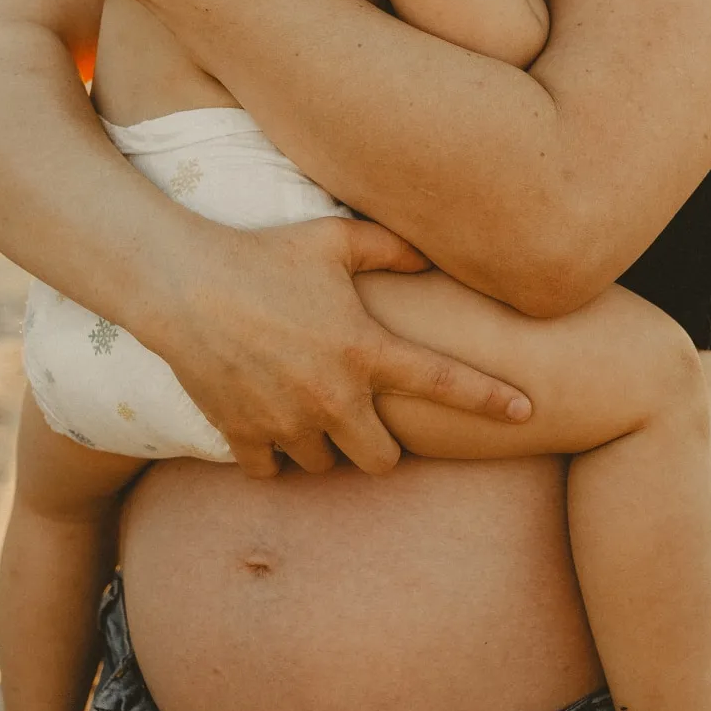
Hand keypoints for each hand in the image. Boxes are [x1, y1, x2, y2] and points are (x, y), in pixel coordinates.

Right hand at [140, 211, 531, 478]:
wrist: (182, 282)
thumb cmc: (263, 253)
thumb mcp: (333, 239)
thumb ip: (390, 248)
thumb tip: (431, 254)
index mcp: (365, 349)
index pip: (445, 382)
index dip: (490, 399)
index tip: (527, 411)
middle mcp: (333, 396)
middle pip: (382, 461)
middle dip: (380, 447)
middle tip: (364, 416)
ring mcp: (287, 422)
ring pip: (324, 466)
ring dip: (324, 446)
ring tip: (307, 408)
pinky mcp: (244, 435)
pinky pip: (272, 471)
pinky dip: (273, 454)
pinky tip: (268, 420)